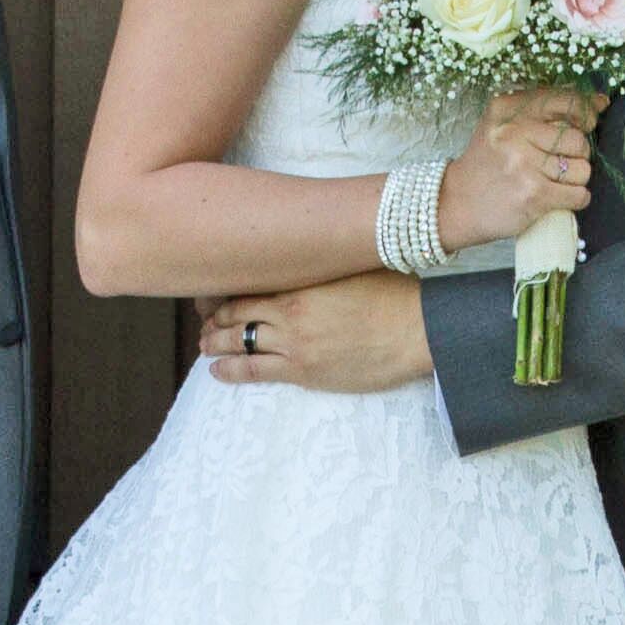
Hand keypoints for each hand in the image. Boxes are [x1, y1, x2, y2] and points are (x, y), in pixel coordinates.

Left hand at [198, 273, 431, 391]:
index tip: (215, 292)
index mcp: (301, 278)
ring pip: (237, 340)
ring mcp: (294, 342)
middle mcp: (290, 307)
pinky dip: (229, 370)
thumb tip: (306, 253)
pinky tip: (215, 370)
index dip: (224, 287)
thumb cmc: (395, 293)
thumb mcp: (351, 265)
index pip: (246, 279)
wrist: (419, 329)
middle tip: (205, 320)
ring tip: (204, 345)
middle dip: (213, 317)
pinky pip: (253, 370)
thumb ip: (320, 263)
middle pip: (235, 310)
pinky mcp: (304, 370)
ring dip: (214, 343)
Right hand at [439, 83, 601, 251]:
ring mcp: (524, 164)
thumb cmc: (489, 163)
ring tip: (552, 182)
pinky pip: (579, 194)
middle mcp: (515, 132)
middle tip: (556, 164)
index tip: (585, 124)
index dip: (585, 114)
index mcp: (509, 108)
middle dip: (576, 155)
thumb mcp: (505, 124)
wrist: (456, 203)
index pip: (567, 100)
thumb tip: (601, 102)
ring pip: (582, 169)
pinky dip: (575, 199)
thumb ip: (548, 110)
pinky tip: (556, 198)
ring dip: (575, 180)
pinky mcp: (533, 194)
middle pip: (579, 140)